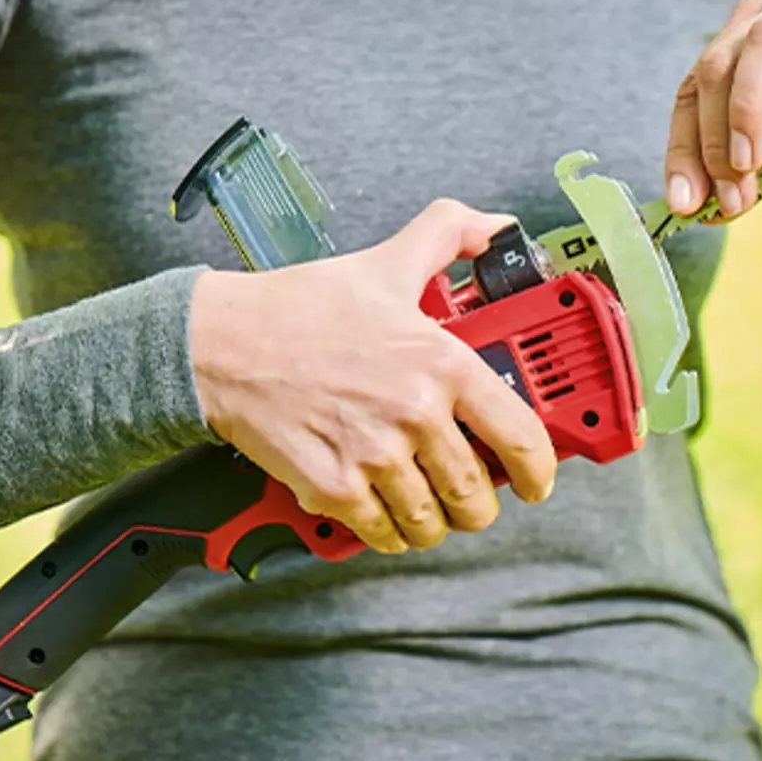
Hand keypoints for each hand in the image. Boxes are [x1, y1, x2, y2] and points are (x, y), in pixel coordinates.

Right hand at [188, 199, 558, 554]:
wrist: (222, 344)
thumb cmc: (300, 308)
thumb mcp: (386, 262)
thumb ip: (448, 235)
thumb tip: (496, 226)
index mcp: (440, 363)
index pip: (518, 434)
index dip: (539, 470)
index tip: (537, 481)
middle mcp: (415, 413)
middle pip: (475, 493)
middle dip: (479, 506)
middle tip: (472, 499)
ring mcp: (374, 455)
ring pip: (430, 523)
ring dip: (434, 524)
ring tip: (427, 508)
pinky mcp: (333, 488)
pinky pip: (382, 533)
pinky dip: (389, 534)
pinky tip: (384, 516)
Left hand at [665, 0, 761, 218]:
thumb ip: (749, 165)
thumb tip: (701, 206)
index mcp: (755, 30)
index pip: (694, 85)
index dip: (682, 147)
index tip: (683, 203)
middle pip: (716, 67)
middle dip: (711, 143)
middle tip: (726, 199)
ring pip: (760, 53)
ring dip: (744, 121)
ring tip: (751, 175)